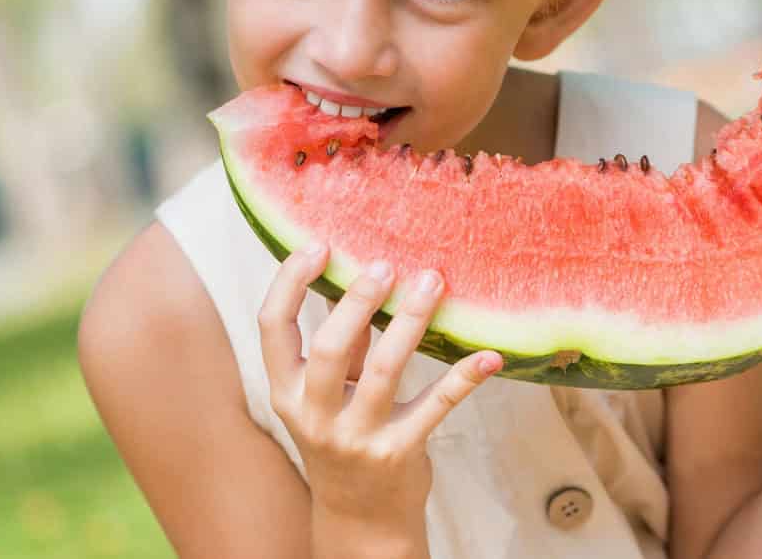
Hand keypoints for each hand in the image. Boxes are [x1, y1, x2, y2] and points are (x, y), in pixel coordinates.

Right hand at [257, 244, 501, 528]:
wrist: (360, 515)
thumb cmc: (343, 435)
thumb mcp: (328, 393)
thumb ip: (342, 343)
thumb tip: (358, 276)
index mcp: (286, 391)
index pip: (271, 327)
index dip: (289, 281)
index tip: (320, 244)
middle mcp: (314, 414)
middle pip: (329, 347)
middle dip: (359, 300)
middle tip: (386, 264)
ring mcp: (357, 436)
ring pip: (384, 371)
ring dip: (411, 321)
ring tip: (432, 281)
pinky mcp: (399, 452)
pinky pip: (435, 407)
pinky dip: (464, 378)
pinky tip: (490, 356)